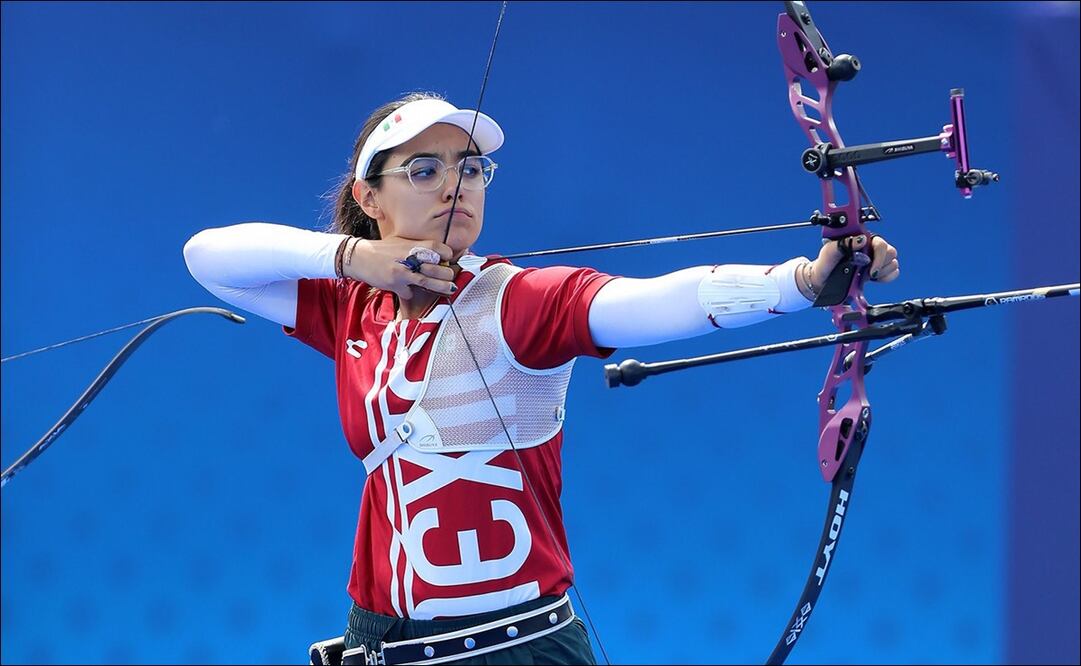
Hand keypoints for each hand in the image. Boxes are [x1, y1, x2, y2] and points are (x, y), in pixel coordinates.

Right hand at [342, 237, 456, 300]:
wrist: (361, 257)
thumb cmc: (383, 250)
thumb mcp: (402, 242)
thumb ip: (418, 249)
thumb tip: (438, 258)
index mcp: (413, 244)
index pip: (438, 248)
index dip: (447, 254)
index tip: (448, 259)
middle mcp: (409, 258)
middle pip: (436, 268)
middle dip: (447, 274)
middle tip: (450, 276)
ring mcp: (402, 272)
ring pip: (428, 282)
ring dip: (441, 287)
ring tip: (450, 289)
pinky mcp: (395, 284)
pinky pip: (409, 292)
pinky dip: (410, 292)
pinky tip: (407, 288)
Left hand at [800, 234, 899, 299]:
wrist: (823, 282)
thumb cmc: (825, 265)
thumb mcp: (828, 253)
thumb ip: (843, 244)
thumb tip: (861, 239)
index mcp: (861, 240)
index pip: (880, 243)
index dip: (878, 255)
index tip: (867, 265)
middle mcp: (871, 248)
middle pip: (891, 252)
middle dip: (880, 265)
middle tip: (867, 272)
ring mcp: (876, 260)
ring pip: (893, 263)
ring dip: (881, 272)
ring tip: (866, 275)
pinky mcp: (879, 271)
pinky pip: (894, 273)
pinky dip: (885, 278)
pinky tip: (873, 279)